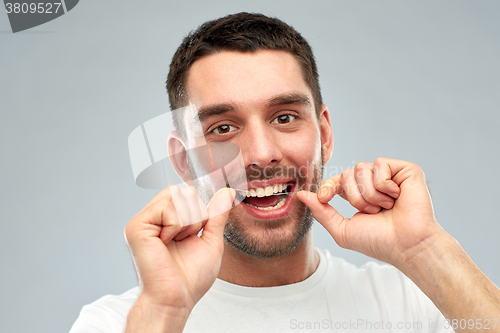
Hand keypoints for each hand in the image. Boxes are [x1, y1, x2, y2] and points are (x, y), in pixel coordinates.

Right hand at [125, 186, 234, 312]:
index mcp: (166, 219)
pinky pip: (167, 208)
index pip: (188, 193)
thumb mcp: (211, 239)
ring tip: (175, 242)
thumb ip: (217, 214)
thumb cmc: (191, 276)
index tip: (192, 237)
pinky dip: (176, 226)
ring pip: (176, 194)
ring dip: (187, 221)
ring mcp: (143, 220)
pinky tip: (166, 243)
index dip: (200, 213)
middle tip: (183, 240)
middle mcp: (152, 217)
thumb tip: (227, 191)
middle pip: (183, 190)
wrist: (177, 298)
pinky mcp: (136, 226)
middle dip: (195, 216)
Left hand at [297, 157, 444, 267]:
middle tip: (373, 212)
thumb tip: (302, 194)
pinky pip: (380, 164)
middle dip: (354, 197)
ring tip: (386, 207)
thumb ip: (321, 211)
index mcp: (360, 195)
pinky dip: (384, 184)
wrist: (406, 244)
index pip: (337, 180)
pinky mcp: (405, 170)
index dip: (328, 186)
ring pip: (361, 168)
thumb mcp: (341, 229)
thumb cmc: (378, 241)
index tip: (325, 198)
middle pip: (347, 173)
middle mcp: (374, 183)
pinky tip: (397, 196)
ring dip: (369, 194)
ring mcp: (389, 176)